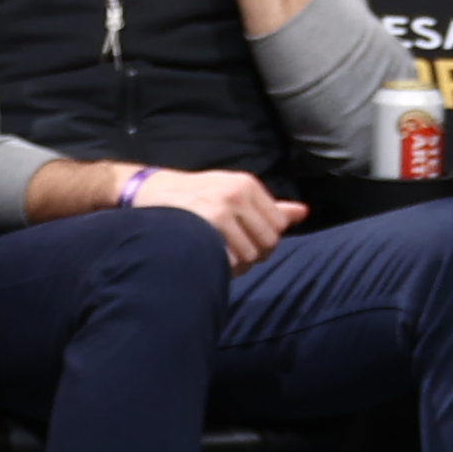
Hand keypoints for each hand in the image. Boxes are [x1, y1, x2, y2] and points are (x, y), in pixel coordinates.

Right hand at [134, 166, 302, 267]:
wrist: (148, 190)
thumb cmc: (195, 195)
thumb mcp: (231, 192)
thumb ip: (267, 206)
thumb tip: (304, 213)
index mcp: (248, 184)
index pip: (279, 224)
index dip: (268, 239)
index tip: (251, 241)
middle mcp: (238, 194)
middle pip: (269, 240)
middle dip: (257, 253)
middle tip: (239, 255)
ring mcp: (221, 208)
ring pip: (251, 252)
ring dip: (241, 264)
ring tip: (225, 259)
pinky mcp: (206, 224)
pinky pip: (230, 258)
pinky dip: (225, 267)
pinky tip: (213, 260)